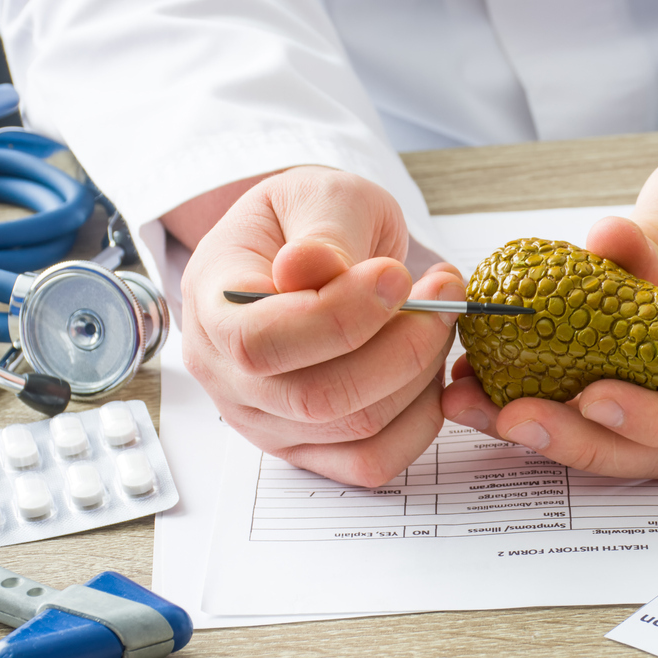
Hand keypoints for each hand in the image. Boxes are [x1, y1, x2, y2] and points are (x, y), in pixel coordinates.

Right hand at [176, 166, 464, 486]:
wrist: (307, 248)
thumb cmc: (308, 221)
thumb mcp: (316, 195)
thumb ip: (321, 231)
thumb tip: (311, 267)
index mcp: (212, 307)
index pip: (260, 341)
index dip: (341, 316)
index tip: (398, 275)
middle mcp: (226, 378)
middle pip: (317, 398)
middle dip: (403, 346)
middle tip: (445, 293)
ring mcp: (267, 422)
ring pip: (357, 429)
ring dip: (420, 374)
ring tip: (440, 317)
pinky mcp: (310, 448)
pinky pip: (372, 462)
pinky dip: (420, 420)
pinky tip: (430, 368)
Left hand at [442, 131, 657, 478]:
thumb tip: (608, 241)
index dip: (655, 419)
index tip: (594, 397)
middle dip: (585, 442)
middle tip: (514, 417)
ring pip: (624, 444)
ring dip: (553, 437)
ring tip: (480, 409)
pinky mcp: (641, 383)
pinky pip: (598, 413)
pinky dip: (545, 410)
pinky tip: (485, 392)